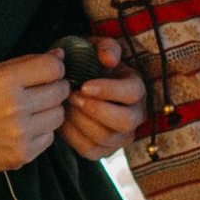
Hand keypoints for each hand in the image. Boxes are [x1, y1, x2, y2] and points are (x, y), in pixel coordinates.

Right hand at [0, 50, 68, 192]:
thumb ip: (24, 62)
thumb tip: (58, 55)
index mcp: (4, 82)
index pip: (53, 67)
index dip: (53, 67)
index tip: (48, 70)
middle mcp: (15, 108)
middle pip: (60, 91)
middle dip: (54, 88)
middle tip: (39, 90)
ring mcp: (20, 135)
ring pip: (58, 116)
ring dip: (49, 110)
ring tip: (30, 110)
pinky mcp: (21, 155)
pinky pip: (49, 138)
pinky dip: (40, 131)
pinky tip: (22, 128)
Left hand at [58, 40, 145, 158]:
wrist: (74, 83)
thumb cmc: (88, 64)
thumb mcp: (96, 48)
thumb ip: (105, 47)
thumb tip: (109, 59)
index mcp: (137, 88)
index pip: (132, 93)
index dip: (109, 90)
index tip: (84, 85)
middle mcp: (135, 116)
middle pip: (125, 122)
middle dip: (96, 110)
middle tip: (73, 97)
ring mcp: (120, 137)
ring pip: (105, 138)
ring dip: (81, 121)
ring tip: (66, 105)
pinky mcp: (103, 151)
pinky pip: (89, 150)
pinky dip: (72, 136)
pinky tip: (63, 118)